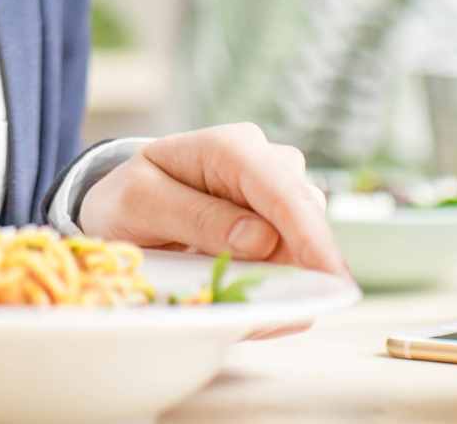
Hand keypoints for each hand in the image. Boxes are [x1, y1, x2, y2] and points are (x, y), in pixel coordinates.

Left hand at [79, 124, 346, 316]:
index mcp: (228, 147)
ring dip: (283, 275)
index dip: (309, 235)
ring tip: (234, 296)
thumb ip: (197, 217)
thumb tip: (262, 239)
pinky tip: (244, 294)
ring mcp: (277, 190)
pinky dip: (279, 282)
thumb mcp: (140, 204)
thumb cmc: (129, 198)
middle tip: (261, 309)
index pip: (281, 189)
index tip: (331, 278)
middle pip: (305, 215)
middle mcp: (264, 160)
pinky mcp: (281, 220)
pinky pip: (298, 254)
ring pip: (307, 237)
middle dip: (297, 263)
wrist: (125, 205)